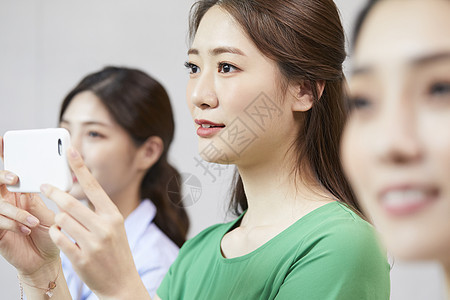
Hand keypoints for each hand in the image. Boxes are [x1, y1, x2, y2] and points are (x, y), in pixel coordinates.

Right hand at [0, 136, 58, 275]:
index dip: (3, 154)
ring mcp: (0, 215)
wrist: (45, 260)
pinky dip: (12, 223)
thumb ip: (51, 197)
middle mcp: (7, 201)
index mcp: (20, 192)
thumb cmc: (50, 233)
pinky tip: (26, 229)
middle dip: (3, 176)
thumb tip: (54, 180)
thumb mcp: (53, 211)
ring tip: (32, 221)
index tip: (3, 140)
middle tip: (16, 178)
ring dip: (15, 210)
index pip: (9, 170)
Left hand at [42, 147, 148, 299]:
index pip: (94, 186)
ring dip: (57, 218)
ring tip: (62, 223)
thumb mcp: (115, 227)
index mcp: (114, 215)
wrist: (122, 284)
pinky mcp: (81, 258)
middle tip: (44, 186)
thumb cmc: (116, 252)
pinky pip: (57, 237)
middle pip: (70, 202)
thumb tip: (75, 194)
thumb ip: (98, 211)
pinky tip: (60, 235)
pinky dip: (54, 233)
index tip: (70, 151)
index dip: (81, 167)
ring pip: (61, 219)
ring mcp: (93, 243)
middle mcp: (105, 227)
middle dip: (54, 192)